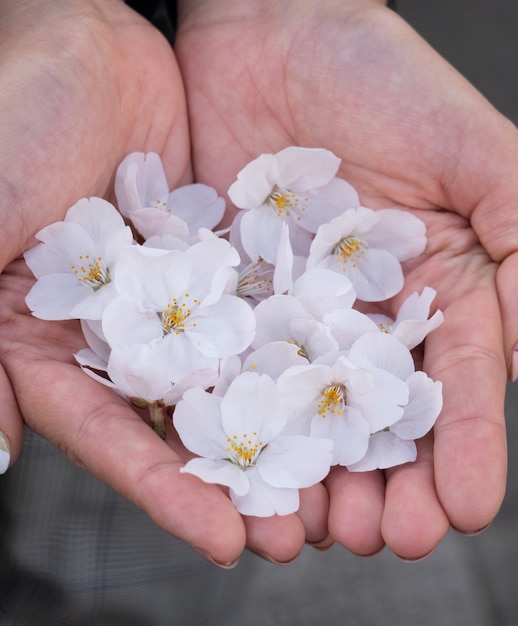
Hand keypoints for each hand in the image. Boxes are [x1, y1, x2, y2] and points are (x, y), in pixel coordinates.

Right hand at [0, 0, 284, 567]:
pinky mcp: (222, 260)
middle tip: (296, 529)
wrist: (81, 42)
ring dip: (277, 427)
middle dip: (236, 478)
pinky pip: (264, 309)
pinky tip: (339, 384)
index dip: (165, 489)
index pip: (112, 435)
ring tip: (334, 479)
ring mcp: (177, 298)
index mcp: (51, 340)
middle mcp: (120, 332)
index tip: (226, 539)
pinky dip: (296, 347)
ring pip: (231, 375)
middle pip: (181, 422)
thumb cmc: (13, 119)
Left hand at [175, 0, 514, 558]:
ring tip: (306, 532)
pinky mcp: (229, 300)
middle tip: (377, 539)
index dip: (463, 450)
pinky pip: (233, 372)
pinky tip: (238, 472)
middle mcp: (365, 316)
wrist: (271, 35)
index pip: (455, 388)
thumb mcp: (475, 153)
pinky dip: (237, 426)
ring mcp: (293, 314)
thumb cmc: (379, 79)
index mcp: (434, 290)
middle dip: (382, 487)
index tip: (464, 509)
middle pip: (378, 422)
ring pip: (304, 415)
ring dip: (310, 478)